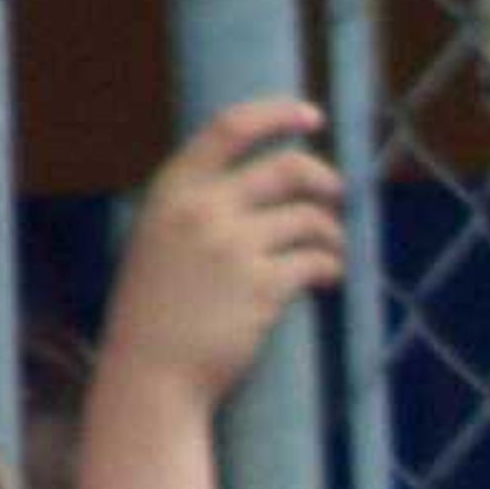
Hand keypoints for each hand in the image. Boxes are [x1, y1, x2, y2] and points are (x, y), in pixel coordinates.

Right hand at [100, 97, 346, 407]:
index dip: (277, 114)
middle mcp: (203, 209)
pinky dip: (331, 267)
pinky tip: (329, 278)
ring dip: (332, 234)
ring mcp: (233, 247)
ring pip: (309, 218)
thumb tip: (258, 181)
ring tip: (333, 252)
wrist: (152, 374)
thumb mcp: (160, 239)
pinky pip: (315, 261)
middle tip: (337, 195)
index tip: (312, 115)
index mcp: (173, 189)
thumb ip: (197, 205)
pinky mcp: (262, 288)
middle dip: (323, 178)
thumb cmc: (157, 313)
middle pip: (286, 168)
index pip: (230, 128)